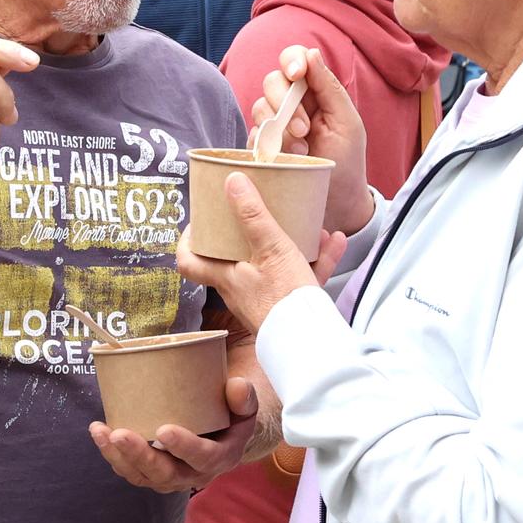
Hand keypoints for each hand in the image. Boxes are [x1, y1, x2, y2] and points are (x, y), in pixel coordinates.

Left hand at [89, 376, 257, 493]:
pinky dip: (113, 455)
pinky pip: (131, 470)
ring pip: (143, 476)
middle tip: (120, 434)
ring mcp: (172, 476)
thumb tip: (236, 387)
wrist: (223, 434)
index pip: (203, 458)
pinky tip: (99, 432)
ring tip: (101, 432)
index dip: (184, 447)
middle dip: (140, 455)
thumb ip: (245, 397)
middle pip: (165, 474)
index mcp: (221, 457)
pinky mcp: (153, 472)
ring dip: (119, 457)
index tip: (164, 430)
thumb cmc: (232, 414)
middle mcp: (194, 474)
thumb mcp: (246, 406)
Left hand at [178, 172, 346, 333]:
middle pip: (232, 258)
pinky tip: (334, 242)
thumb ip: (252, 215)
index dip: (187, 242)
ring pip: (273, 264)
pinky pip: (302, 276)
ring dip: (289, 242)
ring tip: (304, 223)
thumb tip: (231, 181)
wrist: (313, 341)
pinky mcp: (291, 305)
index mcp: (226, 277)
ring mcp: (266, 298)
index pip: (188, 262)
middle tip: (252, 213)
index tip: (199, 222)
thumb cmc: (284, 298)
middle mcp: (241, 290)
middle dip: (244, 234)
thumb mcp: (270, 248)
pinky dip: (317, 259)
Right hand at [254, 46, 372, 234]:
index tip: (298, 74)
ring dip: (279, 128)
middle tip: (304, 129)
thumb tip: (311, 52)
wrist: (337, 204)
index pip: (294, 60)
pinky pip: (252, 135)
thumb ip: (329, 88)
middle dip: (285, 101)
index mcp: (315, 91)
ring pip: (259, 107)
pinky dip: (267, 145)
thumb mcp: (346, 123)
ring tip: (300, 150)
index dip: (292, 60)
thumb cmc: (346, 161)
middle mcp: (292, 104)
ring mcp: (274, 125)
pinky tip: (285, 158)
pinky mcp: (262, 147)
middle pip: (272, 81)